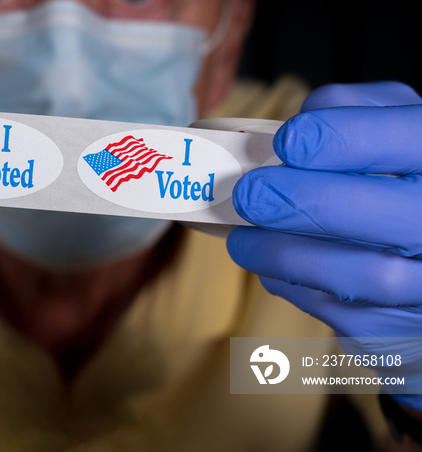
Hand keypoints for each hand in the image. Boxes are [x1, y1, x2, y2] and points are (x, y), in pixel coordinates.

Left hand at [227, 81, 421, 408]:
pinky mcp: (404, 330)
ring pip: (364, 276)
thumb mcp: (395, 127)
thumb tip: (297, 128)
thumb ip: (353, 110)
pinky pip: (347, 313)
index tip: (289, 141)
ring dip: (285, 254)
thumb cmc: (404, 180)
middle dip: (304, 203)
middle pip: (390, 217)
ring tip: (243, 238)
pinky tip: (272, 264)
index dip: (341, 139)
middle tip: (250, 194)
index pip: (411, 140)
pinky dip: (295, 285)